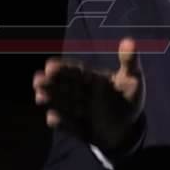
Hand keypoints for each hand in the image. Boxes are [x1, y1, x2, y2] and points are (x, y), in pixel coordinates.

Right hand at [33, 37, 142, 151]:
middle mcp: (81, 93)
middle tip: (37, 80)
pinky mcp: (78, 128)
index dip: (63, 69)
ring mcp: (78, 111)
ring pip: (62, 103)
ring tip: (39, 96)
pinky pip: (68, 126)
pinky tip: (52, 118)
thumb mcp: (133, 79)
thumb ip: (129, 62)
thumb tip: (129, 40)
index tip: (50, 65)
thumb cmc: (128, 99)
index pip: (75, 72)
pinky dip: (61, 123)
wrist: (128, 129)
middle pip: (63, 86)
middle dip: (50, 83)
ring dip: (51, 99)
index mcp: (91, 78)